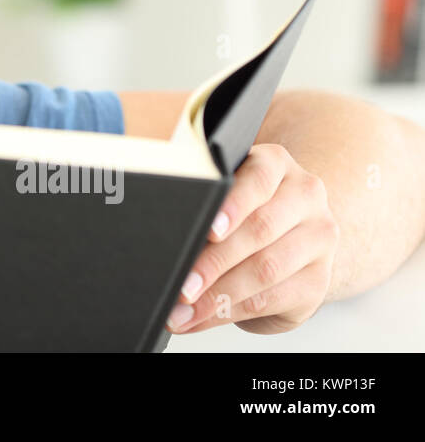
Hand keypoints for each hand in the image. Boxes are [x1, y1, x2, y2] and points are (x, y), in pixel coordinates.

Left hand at [165, 143, 339, 335]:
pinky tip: (202, 317)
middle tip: (181, 285)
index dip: (232, 205)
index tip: (208, 230)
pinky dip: (229, 311)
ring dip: (218, 295)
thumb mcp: (225, 191)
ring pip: (265, 269)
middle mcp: (304, 196)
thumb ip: (203, 198)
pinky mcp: (318, 280)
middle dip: (213, 262)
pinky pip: (271, 299)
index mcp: (276, 164)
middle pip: (259, 230)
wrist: (291, 235)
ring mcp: (318, 239)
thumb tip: (163, 225)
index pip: (257, 179)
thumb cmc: (241, 208)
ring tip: (183, 310)